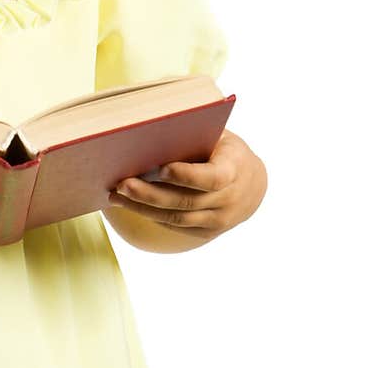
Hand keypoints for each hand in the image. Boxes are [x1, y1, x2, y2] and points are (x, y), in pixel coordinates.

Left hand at [107, 129, 267, 239]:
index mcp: (235, 169)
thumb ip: (194, 137)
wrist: (251, 185)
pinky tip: (130, 204)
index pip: (212, 178)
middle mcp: (230, 199)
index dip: (186, 175)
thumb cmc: (224, 151)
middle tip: (122, 184)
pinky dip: (150, 215)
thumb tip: (148, 134)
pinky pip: (175, 227)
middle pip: (185, 202)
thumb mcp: (219, 137)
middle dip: (150, 194)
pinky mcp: (207, 232)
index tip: (161, 168)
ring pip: (176, 218)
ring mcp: (220, 220)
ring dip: (142, 208)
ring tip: (116, 196)